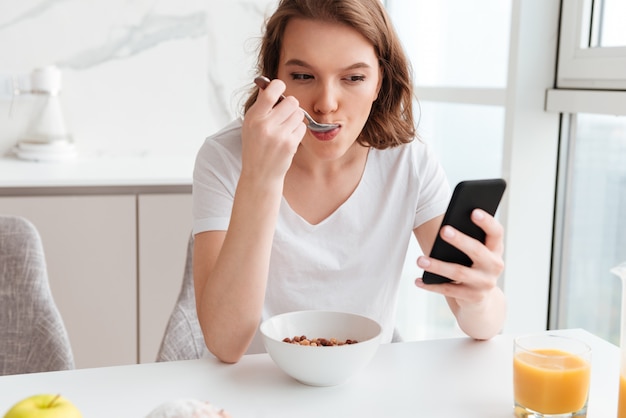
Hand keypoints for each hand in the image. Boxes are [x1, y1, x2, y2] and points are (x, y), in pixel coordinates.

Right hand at [241, 79, 306, 182]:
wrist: (260, 174)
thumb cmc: (256, 147)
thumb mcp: (250, 125)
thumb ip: (260, 105)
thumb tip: (267, 84)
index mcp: (253, 117)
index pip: (270, 92)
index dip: (279, 86)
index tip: (280, 90)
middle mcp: (265, 125)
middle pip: (291, 101)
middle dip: (291, 106)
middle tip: (286, 113)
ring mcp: (278, 135)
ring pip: (299, 113)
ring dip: (296, 118)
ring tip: (286, 127)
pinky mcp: (290, 144)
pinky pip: (302, 127)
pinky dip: (298, 130)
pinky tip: (289, 137)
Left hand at [415, 209, 505, 338]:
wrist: (480, 301)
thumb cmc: (471, 266)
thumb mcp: (474, 253)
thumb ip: (466, 239)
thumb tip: (445, 227)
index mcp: (495, 249)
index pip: (496, 232)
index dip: (487, 222)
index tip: (473, 211)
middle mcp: (495, 266)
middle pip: (477, 251)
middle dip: (460, 240)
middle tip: (443, 230)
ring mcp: (486, 283)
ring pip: (459, 273)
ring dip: (438, 266)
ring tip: (419, 260)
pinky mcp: (474, 298)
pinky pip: (450, 291)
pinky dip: (432, 286)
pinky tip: (418, 281)